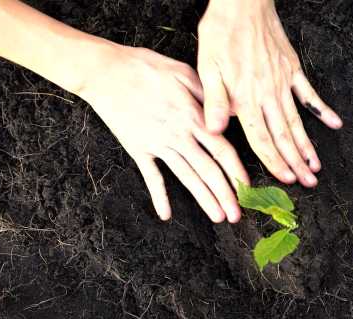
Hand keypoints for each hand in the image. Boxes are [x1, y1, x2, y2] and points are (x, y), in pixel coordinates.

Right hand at [79, 45, 248, 222]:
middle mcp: (179, 135)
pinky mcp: (138, 149)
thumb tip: (229, 110)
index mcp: (192, 116)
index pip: (222, 149)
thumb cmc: (144, 67)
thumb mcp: (183, 71)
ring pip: (186, 177)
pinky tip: (165, 215)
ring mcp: (158, 144)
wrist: (105, 72)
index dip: (236, 170)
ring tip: (217, 216)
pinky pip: (151, 177)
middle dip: (225, 194)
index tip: (247, 187)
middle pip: (208, 170)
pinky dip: (159, 196)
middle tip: (236, 216)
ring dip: (203, 199)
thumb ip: (207, 93)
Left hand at [197, 0, 342, 187]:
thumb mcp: (207, 67)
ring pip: (297, 120)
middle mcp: (268, 94)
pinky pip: (309, 93)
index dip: (273, 161)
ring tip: (317, 166)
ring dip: (307, 145)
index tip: (285, 180)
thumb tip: (215, 130)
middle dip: (295, 162)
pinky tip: (334, 124)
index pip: (261, 138)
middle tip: (308, 183)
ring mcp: (283, 82)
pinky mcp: (292, 68)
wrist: (243, 3)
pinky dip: (322, 110)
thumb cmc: (221, 33)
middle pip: (283, 135)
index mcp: (246, 98)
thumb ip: (214, 101)